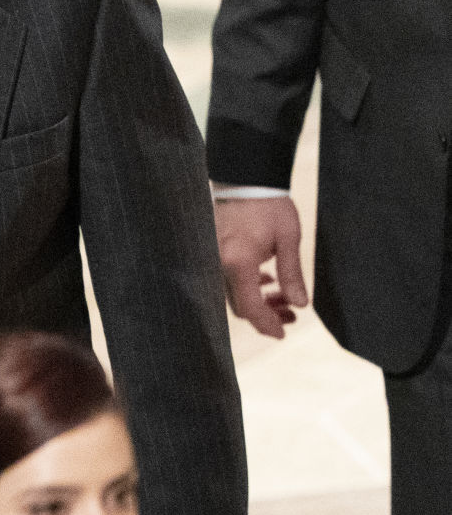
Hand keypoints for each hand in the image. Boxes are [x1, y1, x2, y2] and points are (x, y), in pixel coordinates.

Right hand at [215, 197, 307, 337]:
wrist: (244, 181)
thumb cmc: (269, 206)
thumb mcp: (288, 239)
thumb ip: (292, 274)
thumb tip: (301, 305)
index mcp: (238, 262)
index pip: (250, 307)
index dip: (267, 324)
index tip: (283, 334)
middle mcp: (220, 264)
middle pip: (240, 305)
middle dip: (267, 315)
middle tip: (292, 316)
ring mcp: (214, 260)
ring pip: (234, 294)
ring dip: (259, 301)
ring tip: (285, 298)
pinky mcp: (213, 254)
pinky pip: (228, 280)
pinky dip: (248, 286)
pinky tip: (267, 280)